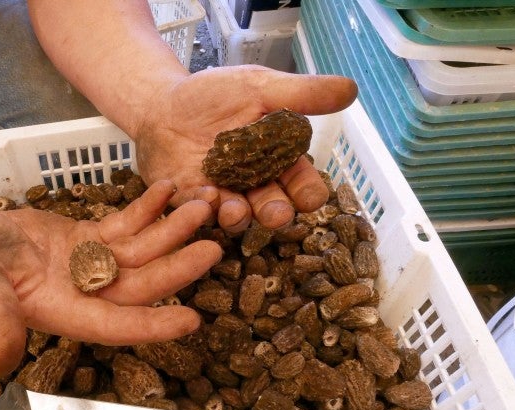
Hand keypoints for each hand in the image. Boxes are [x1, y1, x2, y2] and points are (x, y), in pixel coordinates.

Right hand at [0, 180, 221, 376]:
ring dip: (172, 229)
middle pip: (142, 283)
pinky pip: (126, 224)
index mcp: (68, 313)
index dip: (153, 325)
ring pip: (142, 250)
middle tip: (213, 248)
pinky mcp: (91, 239)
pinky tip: (167, 190)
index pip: (118, 324)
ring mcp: (92, 265)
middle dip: (178, 267)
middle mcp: (88, 293)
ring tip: (201, 206)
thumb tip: (0, 365)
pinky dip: (147, 209)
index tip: (192, 320)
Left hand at [134, 66, 357, 232]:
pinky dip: (202, 207)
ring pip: (238, 217)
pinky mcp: (189, 201)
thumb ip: (300, 94)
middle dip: (277, 213)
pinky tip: (204, 194)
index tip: (310, 196)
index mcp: (278, 160)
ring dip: (239, 216)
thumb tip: (352, 89)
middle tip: (276, 214)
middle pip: (273, 208)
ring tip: (236, 208)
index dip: (308, 192)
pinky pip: (199, 212)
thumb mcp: (258, 87)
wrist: (162, 103)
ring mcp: (222, 195)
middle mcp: (254, 184)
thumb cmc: (214, 96)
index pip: (302, 184)